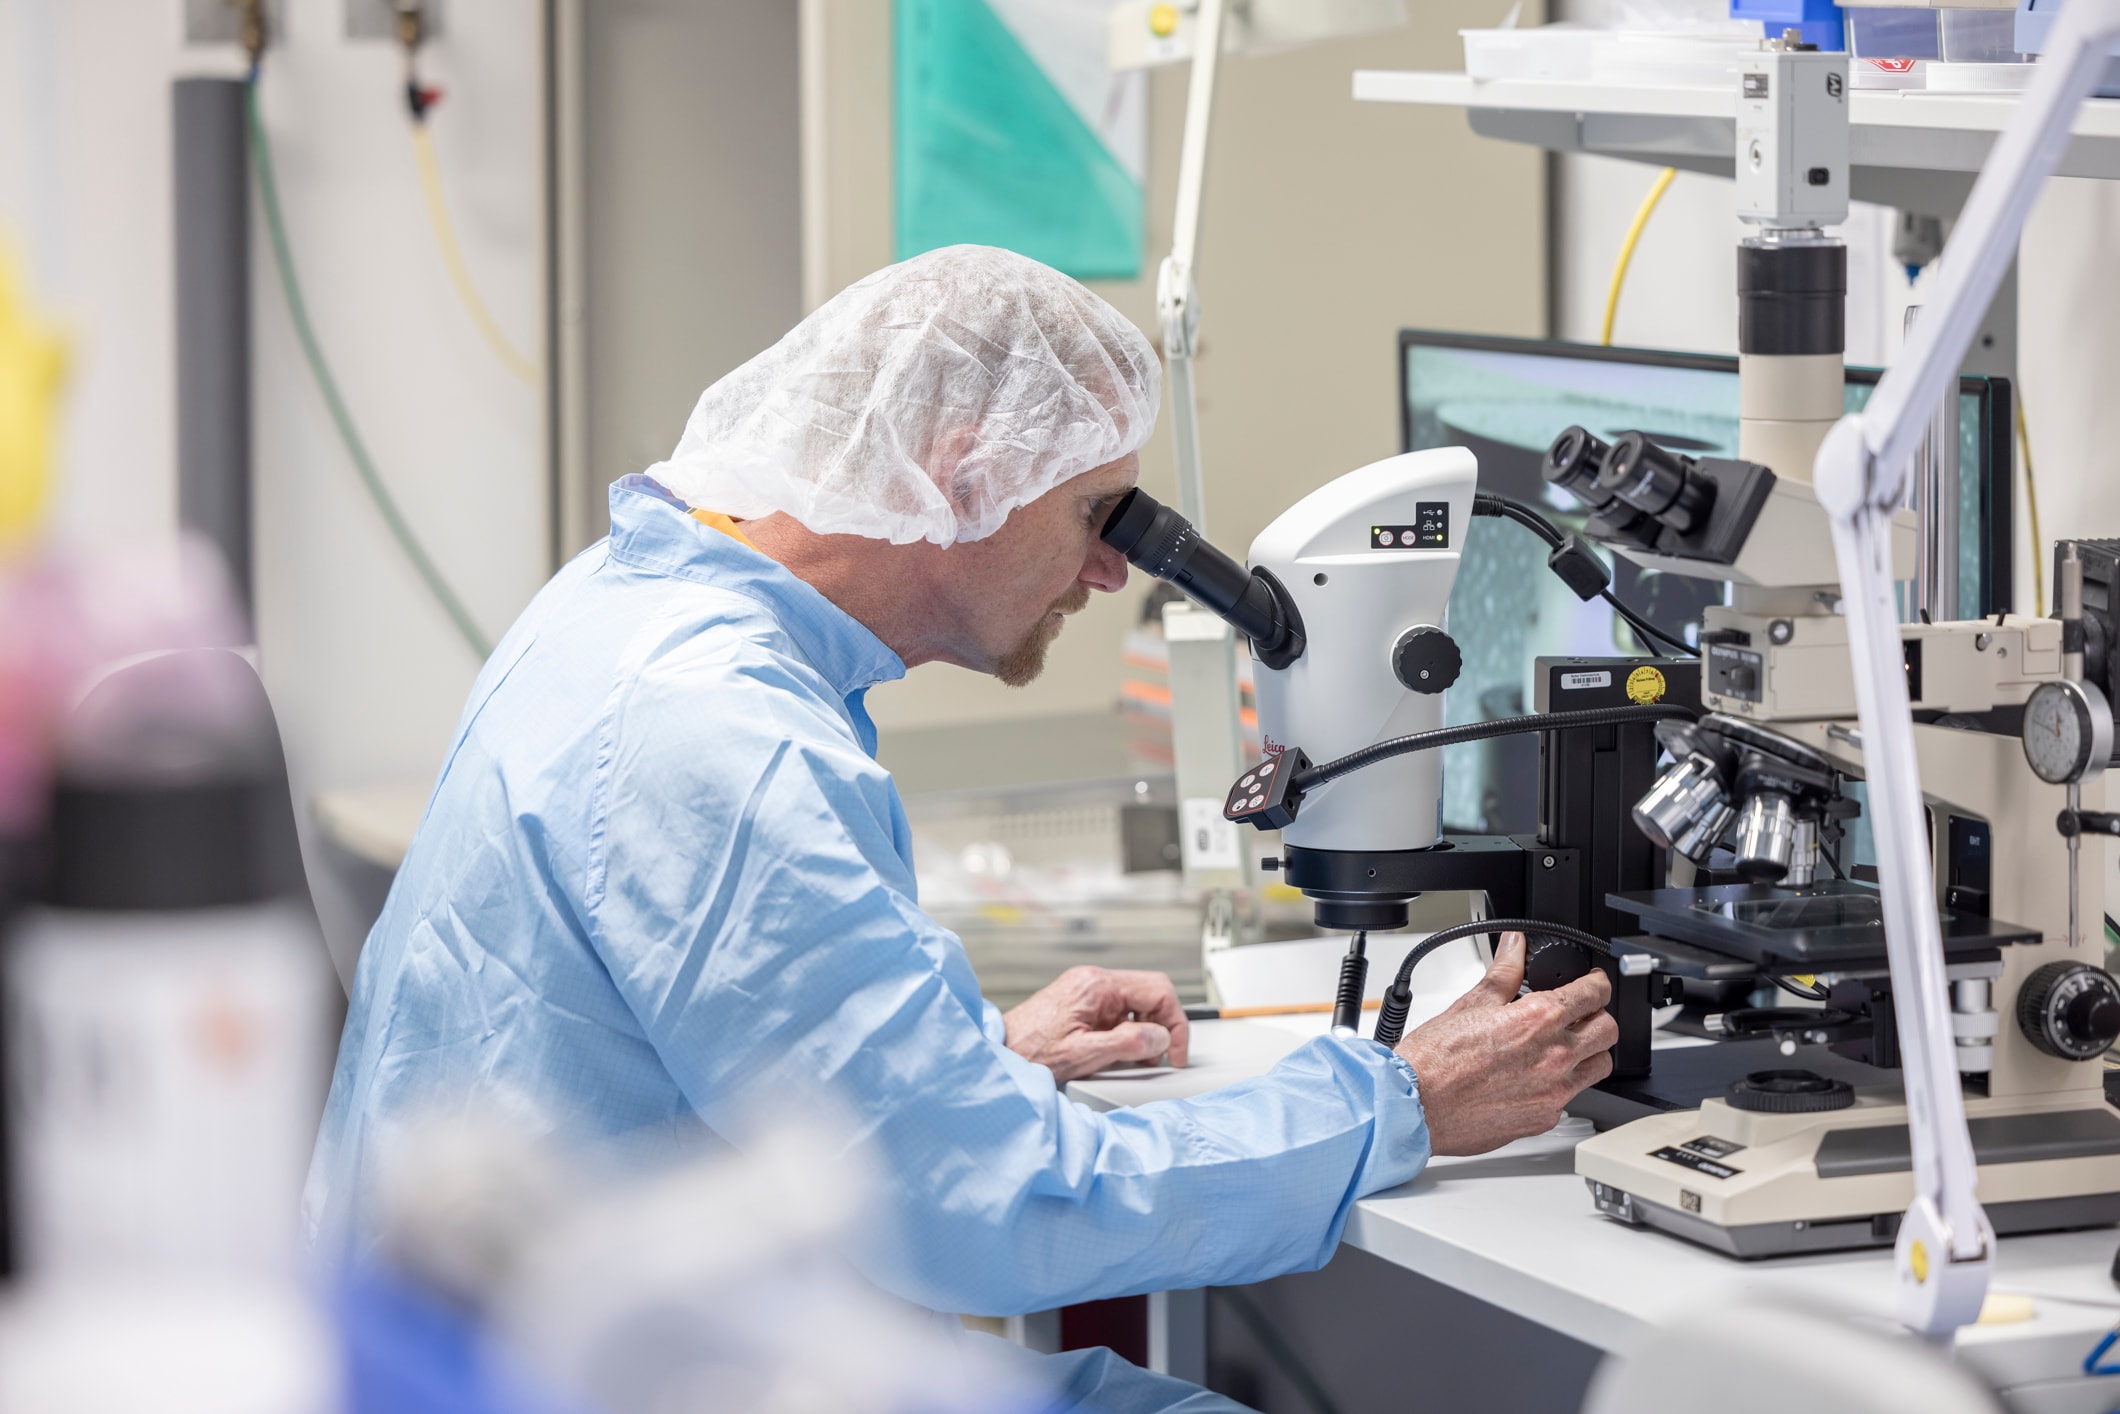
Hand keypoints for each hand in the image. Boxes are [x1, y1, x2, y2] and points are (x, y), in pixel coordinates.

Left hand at [1003, 966, 1189, 1083]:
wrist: (999, 1051)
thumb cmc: (1029, 1052)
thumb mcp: (1083, 1055)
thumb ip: (1126, 1044)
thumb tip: (1159, 1038)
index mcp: (1097, 985)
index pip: (1159, 990)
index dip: (1175, 1023)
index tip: (1174, 1052)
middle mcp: (1093, 980)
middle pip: (1150, 994)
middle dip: (1160, 1027)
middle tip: (1156, 1057)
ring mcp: (1087, 989)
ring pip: (1136, 1003)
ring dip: (1144, 1031)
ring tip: (1132, 1059)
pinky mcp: (1082, 1002)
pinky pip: (1118, 1011)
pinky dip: (1126, 1032)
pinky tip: (1116, 1053)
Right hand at [1394, 932, 1615, 1156]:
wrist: (1416, 1105)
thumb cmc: (1436, 1059)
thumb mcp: (1472, 1002)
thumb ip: (1505, 971)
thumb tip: (1515, 944)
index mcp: (1539, 1020)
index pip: (1595, 993)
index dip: (1596, 982)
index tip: (1591, 983)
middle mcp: (1555, 1057)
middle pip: (1609, 1031)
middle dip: (1599, 1016)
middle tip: (1580, 1013)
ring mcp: (1553, 1092)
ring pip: (1599, 1067)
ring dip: (1589, 1053)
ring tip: (1564, 1047)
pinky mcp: (1544, 1119)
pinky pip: (1570, 1099)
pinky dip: (1560, 1085)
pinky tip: (1536, 1078)